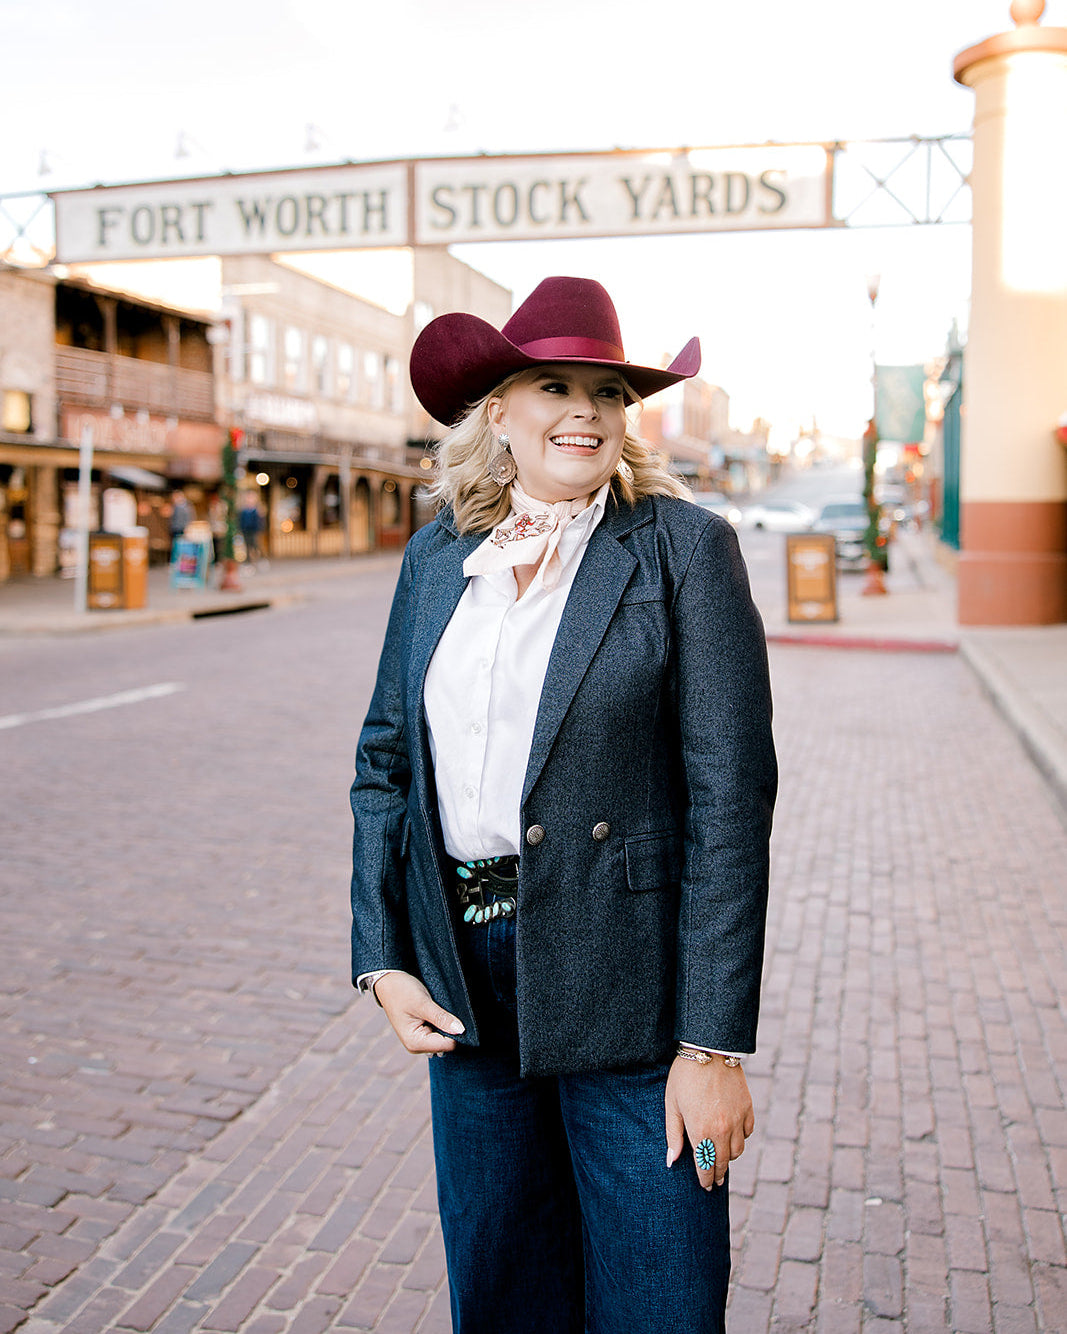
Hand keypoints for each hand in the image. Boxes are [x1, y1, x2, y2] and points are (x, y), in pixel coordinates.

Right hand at [373, 971, 464, 1054]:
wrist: (388, 981)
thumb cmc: (401, 991)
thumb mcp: (422, 1003)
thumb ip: (441, 1018)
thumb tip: (461, 1030)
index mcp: (415, 1043)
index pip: (448, 1044)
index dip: (457, 1031)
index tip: (459, 1014)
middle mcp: (417, 1046)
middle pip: (447, 1043)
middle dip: (452, 1028)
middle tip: (449, 1009)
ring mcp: (420, 1040)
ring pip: (445, 1037)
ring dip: (447, 1024)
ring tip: (442, 1008)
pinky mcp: (422, 1032)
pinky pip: (440, 1032)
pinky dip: (443, 1022)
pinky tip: (439, 1011)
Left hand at [665, 1055, 754, 1189]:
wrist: (710, 1050)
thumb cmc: (685, 1076)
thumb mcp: (672, 1105)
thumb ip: (673, 1135)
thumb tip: (671, 1161)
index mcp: (701, 1132)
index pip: (705, 1167)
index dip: (705, 1180)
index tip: (705, 1187)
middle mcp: (722, 1130)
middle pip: (722, 1162)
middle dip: (717, 1174)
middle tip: (714, 1181)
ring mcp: (738, 1119)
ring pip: (738, 1150)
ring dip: (729, 1157)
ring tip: (721, 1158)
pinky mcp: (748, 1108)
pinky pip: (748, 1132)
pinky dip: (742, 1138)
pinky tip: (734, 1136)